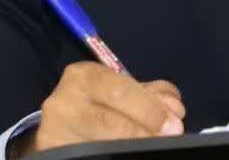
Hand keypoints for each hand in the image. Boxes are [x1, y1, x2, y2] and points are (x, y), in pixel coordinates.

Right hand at [8, 62, 185, 157]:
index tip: (173, 124)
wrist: (61, 125)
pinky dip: (113, 155)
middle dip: (143, 131)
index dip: (149, 109)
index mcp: (84, 76)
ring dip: (131, 148)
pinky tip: (128, 156)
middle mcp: (63, 101)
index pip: (120, 90)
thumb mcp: (122, 90)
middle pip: (109, 120)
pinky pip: (88, 155)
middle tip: (168, 137)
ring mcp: (55, 130)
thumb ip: (151, 95)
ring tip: (152, 149)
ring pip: (99, 144)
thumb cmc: (98, 103)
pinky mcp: (54, 149)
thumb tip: (173, 107)